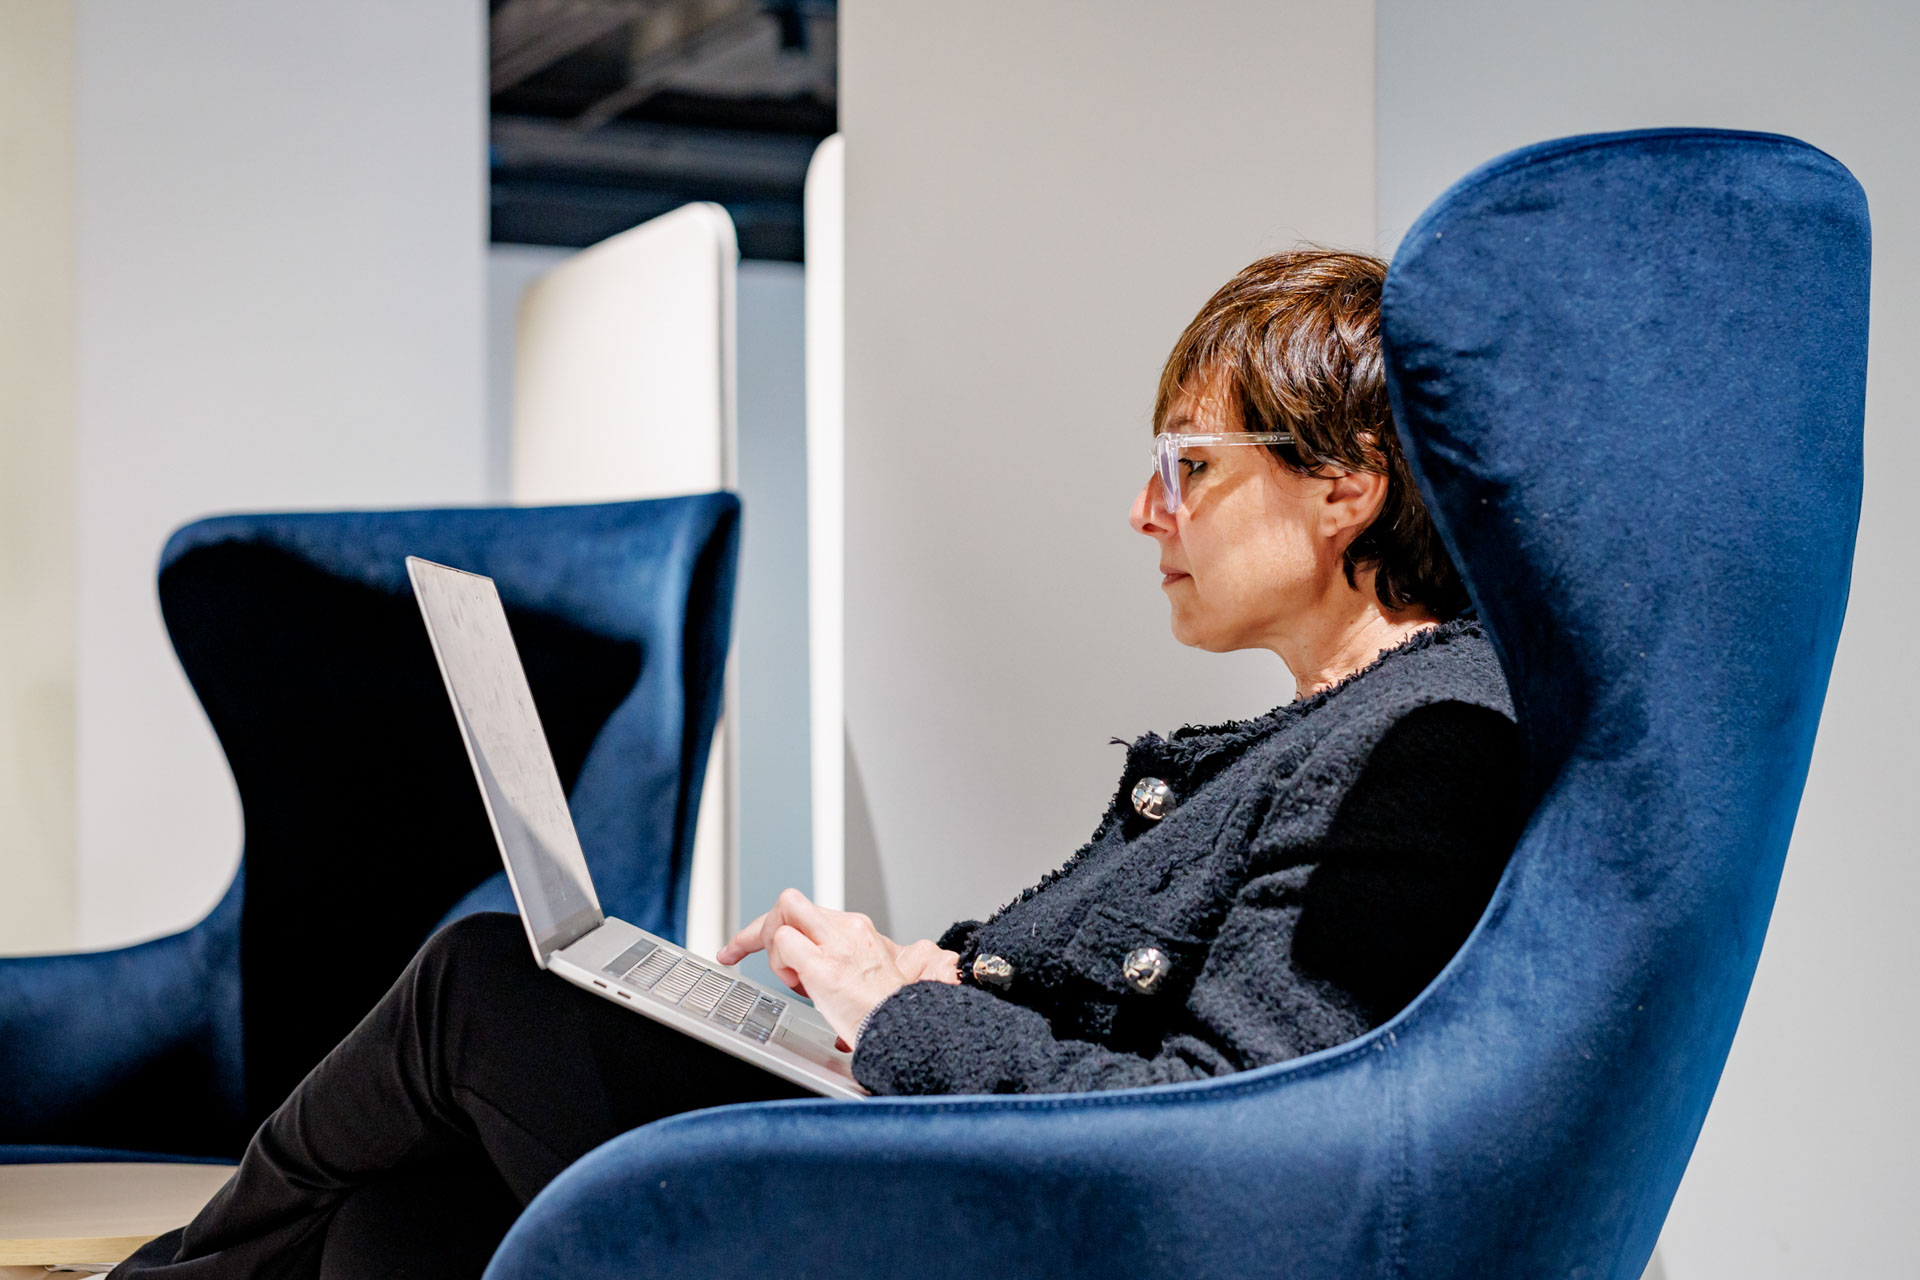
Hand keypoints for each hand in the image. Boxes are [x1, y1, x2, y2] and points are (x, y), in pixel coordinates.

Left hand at [716, 888, 959, 1046]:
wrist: (908, 1028)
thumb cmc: (889, 1013)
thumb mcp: (866, 979)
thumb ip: (839, 973)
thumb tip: (819, 999)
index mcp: (857, 930)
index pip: (804, 913)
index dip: (773, 928)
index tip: (747, 945)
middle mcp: (847, 928)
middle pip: (789, 903)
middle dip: (759, 928)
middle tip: (740, 952)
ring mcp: (835, 944)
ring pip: (783, 911)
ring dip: (773, 947)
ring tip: (791, 979)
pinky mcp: (824, 965)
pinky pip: (783, 941)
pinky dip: (778, 962)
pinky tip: (797, 984)